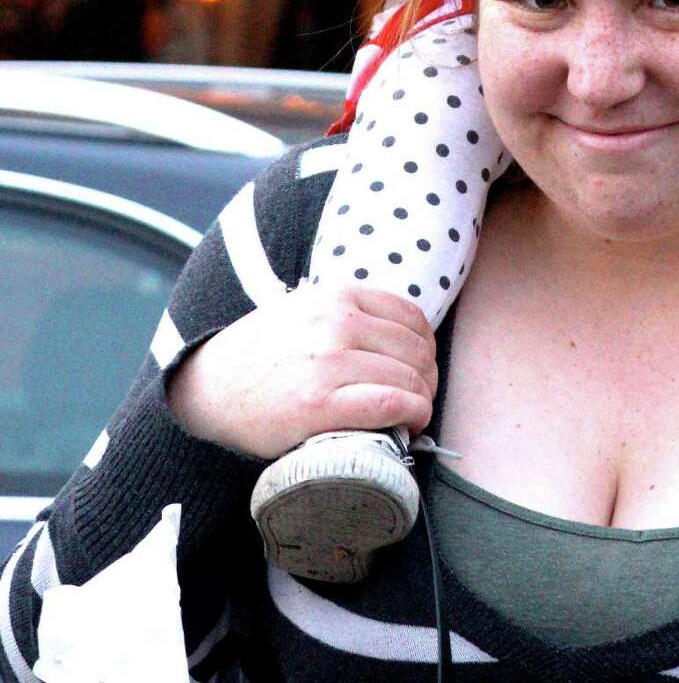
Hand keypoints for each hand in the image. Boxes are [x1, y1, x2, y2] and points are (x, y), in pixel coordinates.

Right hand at [166, 283, 437, 458]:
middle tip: (418, 398)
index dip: (425, 348)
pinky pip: (391, 404)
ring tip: (411, 414)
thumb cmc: (264, 354)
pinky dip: (412, 415)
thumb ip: (349, 313)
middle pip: (416, 350)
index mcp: (337, 296)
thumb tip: (402, 339)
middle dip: (427, 378)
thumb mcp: (307, 311)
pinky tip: (409, 424)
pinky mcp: (320, 404)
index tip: (420, 368)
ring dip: (422, 400)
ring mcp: (329, 362)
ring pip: (410, 378)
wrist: (209, 388)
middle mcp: (337, 323)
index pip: (412, 318)